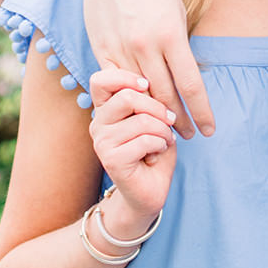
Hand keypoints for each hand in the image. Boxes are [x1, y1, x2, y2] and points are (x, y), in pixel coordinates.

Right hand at [80, 0, 214, 136]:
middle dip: (179, 119)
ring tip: (168, 128)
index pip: (191, 85)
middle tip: (190, 136)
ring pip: (140, 94)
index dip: (201, 112)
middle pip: (166, 96)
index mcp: (170, 34)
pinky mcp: (101, 47)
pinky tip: (137, 109)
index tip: (209, 129)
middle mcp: (144, 45)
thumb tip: (185, 74)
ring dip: (155, 113)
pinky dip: (128, 98)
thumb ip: (179, 44)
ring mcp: (119, 47)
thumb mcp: (177, 10)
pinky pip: (115, 82)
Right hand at [86, 66, 179, 229]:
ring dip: (163, 131)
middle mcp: (98, 123)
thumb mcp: (152, 118)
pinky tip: (157, 153)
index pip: (101, 80)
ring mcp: (102, 142)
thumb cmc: (153, 150)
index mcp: (105, 109)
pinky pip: (144, 141)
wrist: (149, 191)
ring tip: (164, 140)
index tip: (146, 85)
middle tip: (169, 121)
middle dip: (157, 107)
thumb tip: (147, 85)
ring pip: (141, 121)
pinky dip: (160, 145)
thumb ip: (146, 100)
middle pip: (126, 97)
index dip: (126, 77)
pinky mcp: (111, 159)